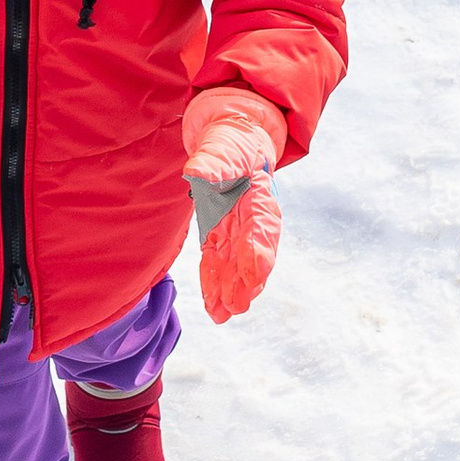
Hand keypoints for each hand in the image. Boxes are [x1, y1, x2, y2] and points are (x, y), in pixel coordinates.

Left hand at [182, 94, 285, 324]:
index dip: (260, 252)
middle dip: (245, 282)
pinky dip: (215, 284)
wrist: (232, 146)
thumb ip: (213, 163)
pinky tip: (212, 306)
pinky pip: (219, 263)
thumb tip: (196, 173)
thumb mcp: (224, 149)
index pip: (263, 228)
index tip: (255, 273)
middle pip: (252, 255)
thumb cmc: (231, 145)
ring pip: (236, 266)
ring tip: (222, 315)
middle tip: (237, 306)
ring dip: (230, 290)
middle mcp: (252, 220)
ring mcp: (238, 231)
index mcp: (260, 197)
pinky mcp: (221, 237)